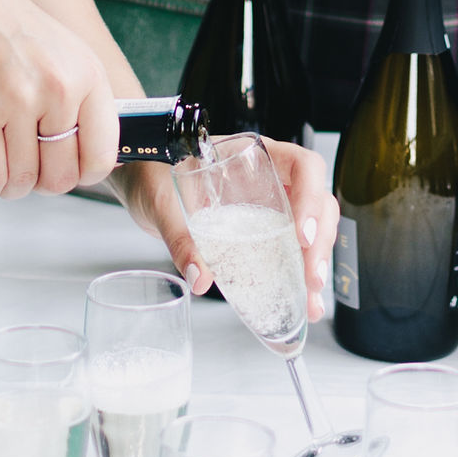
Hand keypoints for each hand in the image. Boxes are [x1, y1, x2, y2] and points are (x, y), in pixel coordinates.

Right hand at [0, 0, 123, 197]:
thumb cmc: (13, 29)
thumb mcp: (69, 55)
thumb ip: (86, 103)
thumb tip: (93, 157)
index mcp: (88, 77)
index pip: (102, 157)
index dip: (81, 174)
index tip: (65, 170)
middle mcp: (59, 90)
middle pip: (60, 178)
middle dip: (41, 184)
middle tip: (28, 171)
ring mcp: (20, 101)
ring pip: (22, 181)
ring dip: (9, 187)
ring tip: (2, 173)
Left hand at [129, 137, 339, 321]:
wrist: (137, 178)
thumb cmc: (151, 172)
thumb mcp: (163, 201)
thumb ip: (179, 236)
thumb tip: (199, 275)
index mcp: (253, 156)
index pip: (303, 166)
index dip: (310, 198)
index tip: (301, 234)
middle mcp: (269, 179)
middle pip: (316, 203)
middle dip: (319, 243)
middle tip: (310, 279)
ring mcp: (267, 205)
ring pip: (310, 229)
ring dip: (314, 264)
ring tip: (310, 300)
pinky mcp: (259, 231)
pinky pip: (289, 249)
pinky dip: (297, 275)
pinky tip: (300, 300)